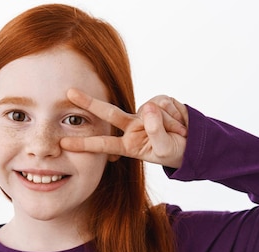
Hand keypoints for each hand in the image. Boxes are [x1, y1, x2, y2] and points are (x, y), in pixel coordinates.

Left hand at [60, 88, 188, 167]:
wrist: (195, 143)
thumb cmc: (176, 152)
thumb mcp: (166, 150)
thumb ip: (156, 132)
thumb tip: (149, 108)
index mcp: (129, 144)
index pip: (103, 144)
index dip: (84, 143)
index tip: (63, 142)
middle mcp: (133, 126)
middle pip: (109, 113)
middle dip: (89, 103)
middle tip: (68, 93)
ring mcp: (144, 113)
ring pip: (151, 111)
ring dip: (169, 123)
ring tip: (178, 133)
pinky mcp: (158, 101)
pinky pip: (164, 104)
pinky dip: (175, 114)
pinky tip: (180, 122)